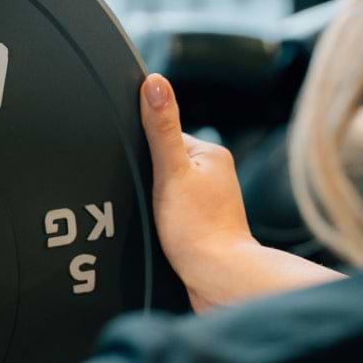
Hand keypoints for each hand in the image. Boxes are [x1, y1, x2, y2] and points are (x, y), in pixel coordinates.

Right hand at [140, 74, 260, 313]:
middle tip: (152, 199)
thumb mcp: (171, 171)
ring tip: (160, 217)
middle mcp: (216, 175)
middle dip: (152, 179)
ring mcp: (211, 201)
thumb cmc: (199, 230)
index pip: (166, 137)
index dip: (148, 154)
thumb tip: (155, 82)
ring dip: (158, 202)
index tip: (144, 173)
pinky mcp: (203, 224)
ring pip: (170, 189)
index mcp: (211, 154)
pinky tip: (163, 230)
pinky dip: (165, 219)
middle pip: (167, 164)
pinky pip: (176, 212)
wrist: (218, 279)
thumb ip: (161, 127)